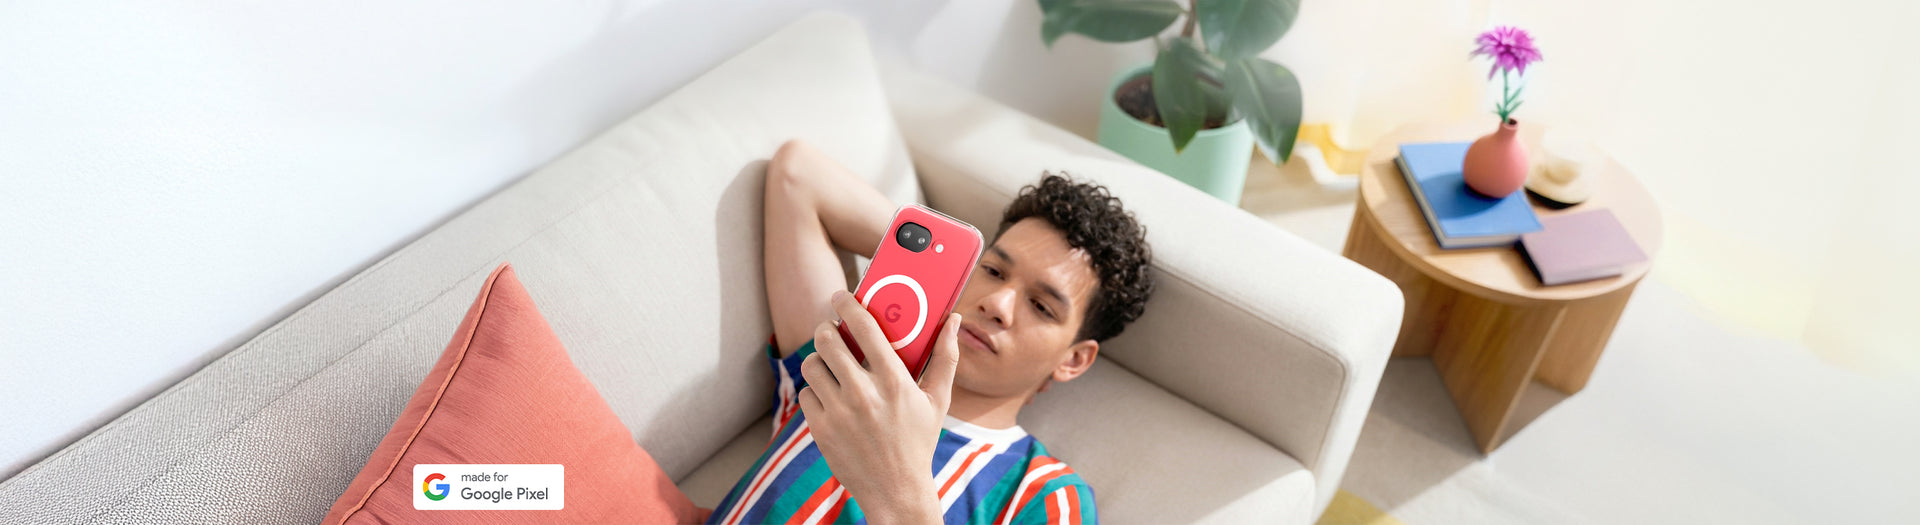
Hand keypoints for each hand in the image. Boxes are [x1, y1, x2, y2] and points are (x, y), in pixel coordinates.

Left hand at [798, 290, 962, 524]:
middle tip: (832, 330)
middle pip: (827, 340)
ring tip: (831, 364)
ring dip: (819, 359)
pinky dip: (815, 391)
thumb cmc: (918, 442)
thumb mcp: (937, 401)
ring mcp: (838, 412)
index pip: (864, 328)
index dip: (848, 305)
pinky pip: (806, 393)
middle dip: (826, 329)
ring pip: (811, 365)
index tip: (841, 296)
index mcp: (894, 381)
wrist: (895, 490)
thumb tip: (954, 321)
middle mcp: (864, 393)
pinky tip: (830, 395)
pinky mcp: (820, 428)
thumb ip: (946, 357)